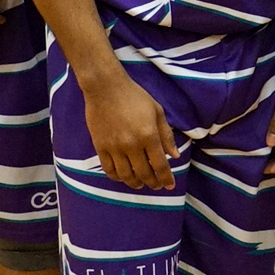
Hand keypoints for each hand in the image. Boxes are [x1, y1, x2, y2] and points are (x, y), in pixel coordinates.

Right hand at [86, 70, 179, 190]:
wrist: (105, 88)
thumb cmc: (135, 96)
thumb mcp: (157, 111)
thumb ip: (166, 135)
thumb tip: (175, 155)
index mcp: (149, 135)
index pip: (160, 165)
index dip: (166, 178)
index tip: (170, 185)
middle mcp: (132, 145)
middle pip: (144, 173)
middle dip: (153, 183)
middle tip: (157, 186)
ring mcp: (114, 147)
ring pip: (126, 175)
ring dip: (135, 183)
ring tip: (141, 184)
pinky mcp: (100, 147)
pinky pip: (108, 169)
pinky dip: (117, 177)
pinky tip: (123, 177)